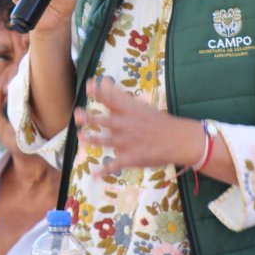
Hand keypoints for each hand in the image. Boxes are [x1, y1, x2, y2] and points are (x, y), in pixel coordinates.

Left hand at [74, 77, 201, 175]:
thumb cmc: (155, 120)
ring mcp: (128, 142)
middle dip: (91, 118)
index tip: (89, 85)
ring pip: (107, 142)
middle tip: (77, 114)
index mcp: (129, 112)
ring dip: (93, 141)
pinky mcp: (131, 158)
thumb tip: (103, 79)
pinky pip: (115, 165)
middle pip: (106, 121)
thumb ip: (118, 94)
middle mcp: (127, 126)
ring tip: (81, 138)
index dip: (100, 92)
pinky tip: (95, 174)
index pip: (113, 99)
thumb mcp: (138, 105)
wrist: (177, 140)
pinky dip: (105, 171)